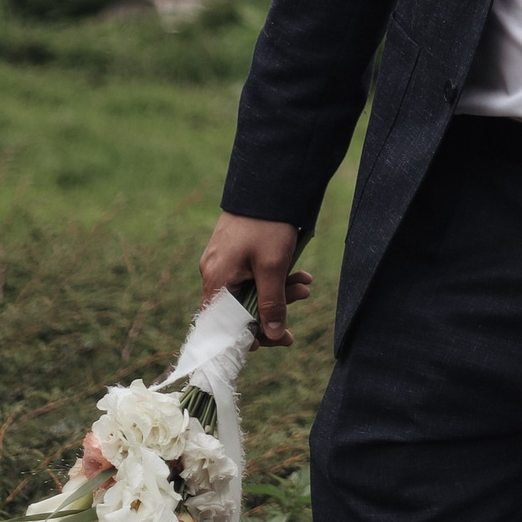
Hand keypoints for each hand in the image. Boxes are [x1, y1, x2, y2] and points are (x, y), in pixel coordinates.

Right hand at [200, 212, 309, 344]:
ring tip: (307, 284)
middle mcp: (214, 274)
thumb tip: (274, 335)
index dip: (249, 337)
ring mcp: (224, 262)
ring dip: (280, 291)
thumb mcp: (273, 267)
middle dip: (274, 310)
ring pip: (251, 290)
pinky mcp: (235, 252)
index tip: (275, 339)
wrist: (267, 182)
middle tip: (303, 303)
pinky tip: (300, 274)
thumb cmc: (267, 225)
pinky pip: (253, 275)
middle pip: (240, 309)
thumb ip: (272, 304)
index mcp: (217, 281)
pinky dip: (275, 277)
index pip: (224, 327)